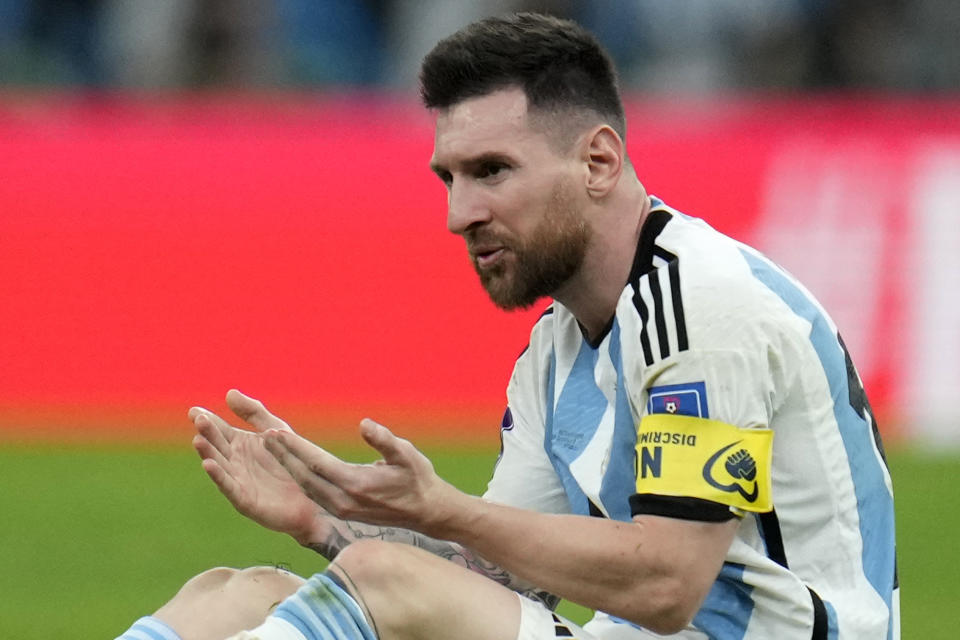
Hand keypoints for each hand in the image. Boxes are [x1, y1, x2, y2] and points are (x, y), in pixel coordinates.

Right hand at [191, 389, 324, 542]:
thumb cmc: (292, 461)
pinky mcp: (245, 500)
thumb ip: (253, 412)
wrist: (313, 495)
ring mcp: (238, 481)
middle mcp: (234, 462)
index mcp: (239, 444)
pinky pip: (229, 487)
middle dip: (207, 433)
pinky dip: (218, 477)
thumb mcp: (274, 429)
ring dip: (207, 453)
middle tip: (199, 419)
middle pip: (217, 445)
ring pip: (219, 465)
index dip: (207, 420)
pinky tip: (208, 464)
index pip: (218, 429)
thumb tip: (229, 393)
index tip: (194, 410)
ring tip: (198, 439)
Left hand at [263, 418, 455, 534]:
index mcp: (356, 484)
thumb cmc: (418, 478)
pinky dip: (298, 476)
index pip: (316, 462)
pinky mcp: (341, 510)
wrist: (426, 510)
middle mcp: (343, 500)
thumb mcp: (406, 454)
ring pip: (305, 485)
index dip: (293, 446)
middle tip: (264, 435)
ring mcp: (340, 508)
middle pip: (303, 475)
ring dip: (287, 465)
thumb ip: (384, 440)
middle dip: (282, 455)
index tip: (274, 431)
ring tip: (272, 446)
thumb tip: (364, 424)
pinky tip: (290, 464)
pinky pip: (312, 492)